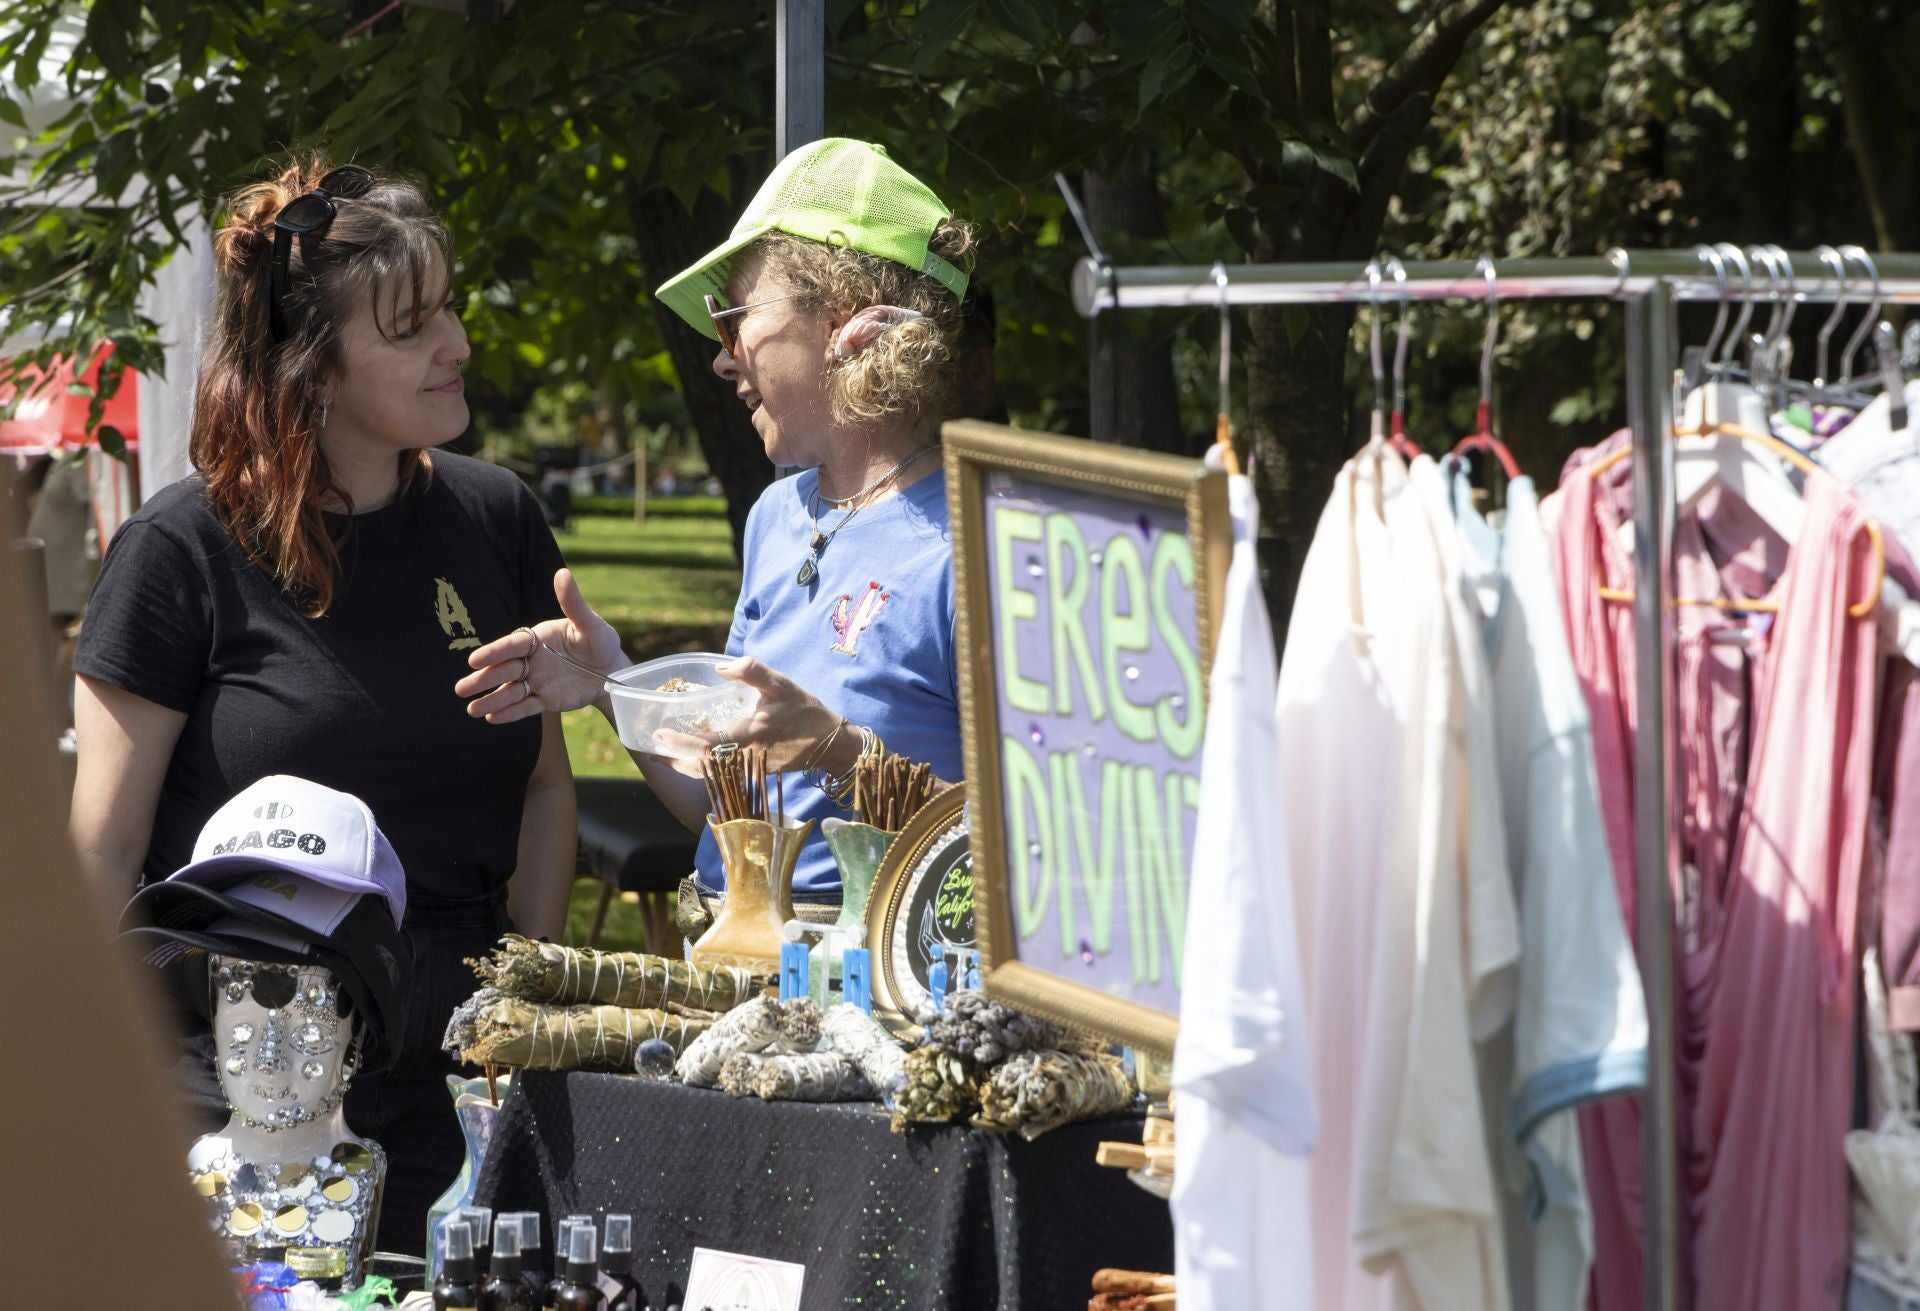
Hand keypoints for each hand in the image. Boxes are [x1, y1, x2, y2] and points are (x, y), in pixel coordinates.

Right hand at [456, 568, 626, 722]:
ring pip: (510, 691)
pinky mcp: (546, 700)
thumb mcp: (590, 623)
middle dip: (484, 679)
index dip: (493, 653)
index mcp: (537, 639)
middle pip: (504, 670)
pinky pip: (526, 707)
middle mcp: (532, 660)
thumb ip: (574, 603)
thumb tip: (563, 573)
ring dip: (492, 700)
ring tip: (472, 709)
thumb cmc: (601, 641)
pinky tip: (492, 719)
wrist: (613, 671)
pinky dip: (510, 714)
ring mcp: (537, 681)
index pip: (512, 645)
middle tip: (462, 689)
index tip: (474, 660)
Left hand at [652, 656, 842, 773]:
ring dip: (684, 765)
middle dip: (674, 758)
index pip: (708, 746)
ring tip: (663, 754)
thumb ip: (752, 671)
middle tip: (652, 746)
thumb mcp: (782, 684)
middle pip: (700, 766)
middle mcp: (745, 757)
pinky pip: (721, 774)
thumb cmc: (805, 711)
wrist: (830, 743)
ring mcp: (748, 768)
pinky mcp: (753, 772)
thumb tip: (721, 666)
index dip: (681, 744)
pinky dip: (701, 767)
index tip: (660, 735)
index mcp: (750, 735)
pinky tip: (692, 757)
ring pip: (709, 774)